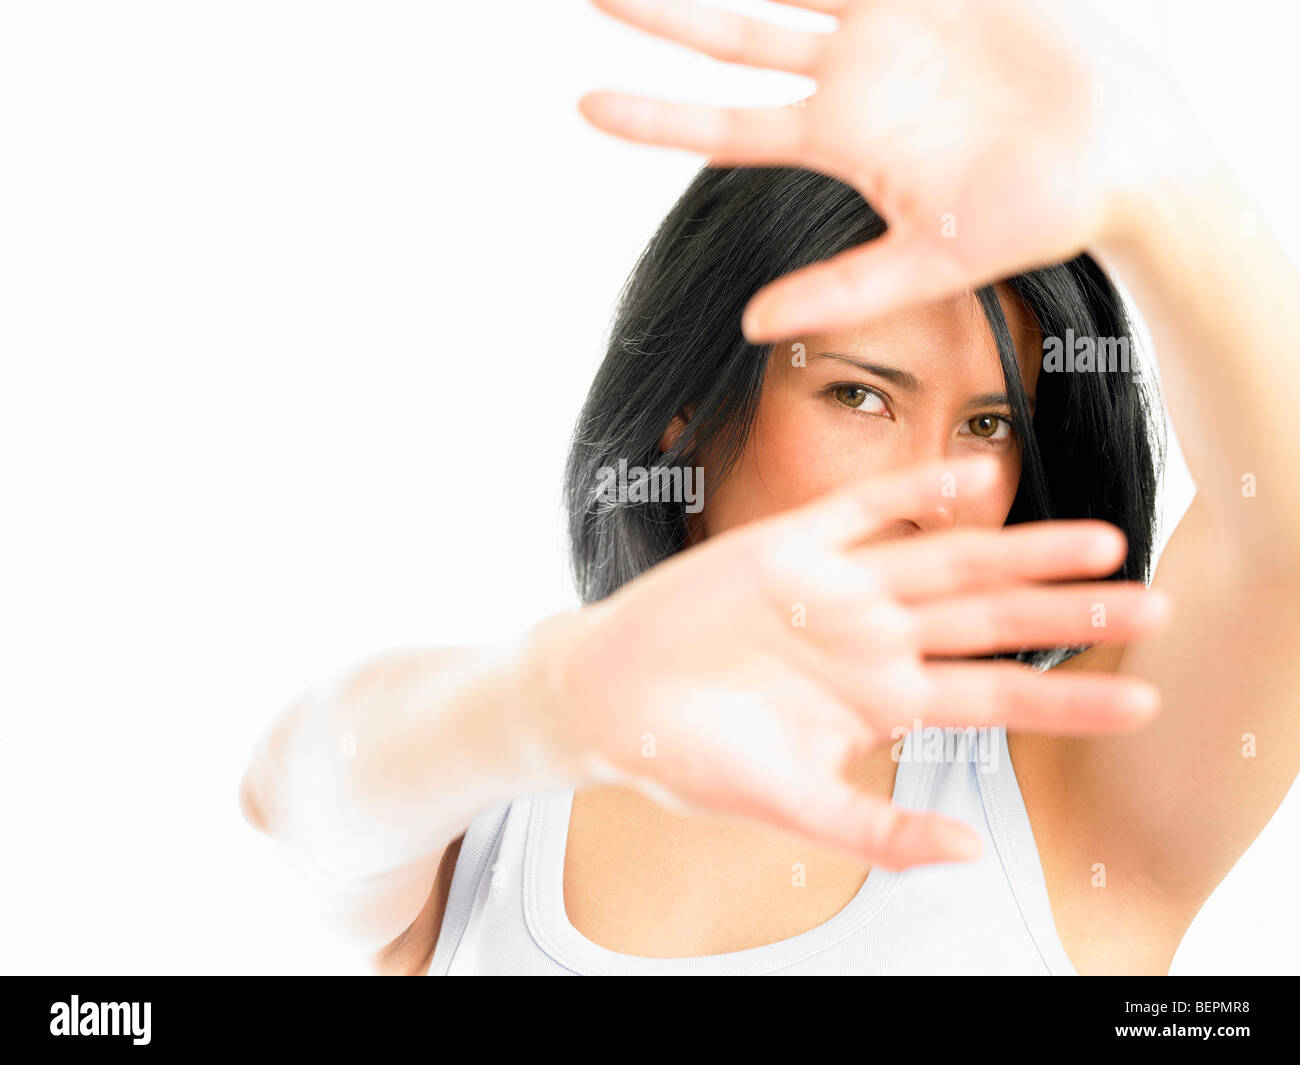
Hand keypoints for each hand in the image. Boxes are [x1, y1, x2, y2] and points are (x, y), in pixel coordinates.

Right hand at [555, 455, 1170, 868]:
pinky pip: (862, 509)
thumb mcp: (791, 810)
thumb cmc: (692, 760)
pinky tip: (974, 477)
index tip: (1144, 702)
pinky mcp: (787, 545)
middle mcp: (872, 639)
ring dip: (1020, 551)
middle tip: (1154, 604)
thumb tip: (970, 853)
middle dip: (1072, 613)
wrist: (605, 700)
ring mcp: (835, 588)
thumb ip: (880, 833)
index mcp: (879, 701)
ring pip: (946, 560)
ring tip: (1100, 540)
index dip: (1068, 698)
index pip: (994, 695)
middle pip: (990, 619)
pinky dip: (914, 493)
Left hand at [579, 0, 1191, 339]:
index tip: (583, 105)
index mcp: (838, 140)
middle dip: (664, 13)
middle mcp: (850, 77)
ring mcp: (892, 25)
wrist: (1124, 154)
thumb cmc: (1034, 217)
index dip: (655, 116)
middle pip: (734, 36)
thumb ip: (840, 290)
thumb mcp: (930, 262)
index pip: (724, 127)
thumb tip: (749, 327)